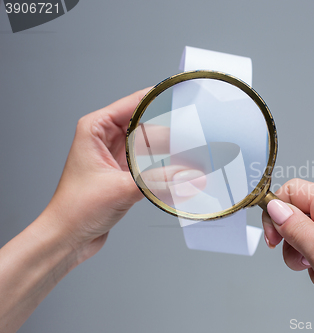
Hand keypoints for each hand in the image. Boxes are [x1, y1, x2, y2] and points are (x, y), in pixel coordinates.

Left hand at [39, 88, 203, 263]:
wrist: (67, 238)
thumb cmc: (75, 209)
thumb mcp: (123, 189)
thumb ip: (161, 180)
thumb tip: (191, 175)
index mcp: (96, 128)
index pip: (136, 103)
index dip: (162, 99)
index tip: (186, 97)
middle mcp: (106, 137)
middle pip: (148, 123)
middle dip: (173, 130)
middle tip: (197, 136)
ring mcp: (117, 155)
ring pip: (152, 143)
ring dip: (171, 150)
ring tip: (194, 155)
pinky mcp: (125, 172)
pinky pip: (152, 161)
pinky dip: (166, 164)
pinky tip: (182, 169)